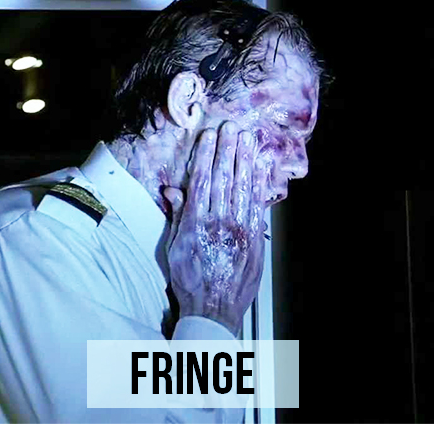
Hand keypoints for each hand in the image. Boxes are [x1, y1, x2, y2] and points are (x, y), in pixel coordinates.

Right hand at [163, 122, 267, 335]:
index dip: (206, 155)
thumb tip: (172, 190)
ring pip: (243, 187)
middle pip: (224, 178)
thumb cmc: (191, 278)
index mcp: (196, 222)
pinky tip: (261, 166)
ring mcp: (239, 229)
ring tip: (247, 138)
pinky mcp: (255, 238)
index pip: (202, 180)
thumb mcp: (174, 248)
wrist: (214, 308)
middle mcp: (218, 221)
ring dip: (245, 160)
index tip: (209, 136)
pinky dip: (260, 184)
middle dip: (227, 149)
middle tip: (231, 127)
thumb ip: (177, 216)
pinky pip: (258, 205)